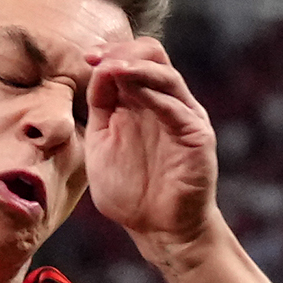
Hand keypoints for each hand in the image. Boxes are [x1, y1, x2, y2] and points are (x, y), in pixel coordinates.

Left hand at [80, 41, 218, 254]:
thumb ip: (100, 111)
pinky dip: (155, 95)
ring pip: (166, 75)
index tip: (86, 57)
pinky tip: (135, 92)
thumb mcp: (102, 146)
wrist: (159, 230)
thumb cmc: (132, 193)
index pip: (132, 59)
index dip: (109, 53)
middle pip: (153, 55)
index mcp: (142, 102)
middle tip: (97, 59)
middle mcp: (166, 103)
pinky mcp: (197, 135)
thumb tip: (95, 72)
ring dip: (137, 67)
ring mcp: (184, 116)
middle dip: (123, 51)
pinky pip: (177, 107)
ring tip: (112, 68)